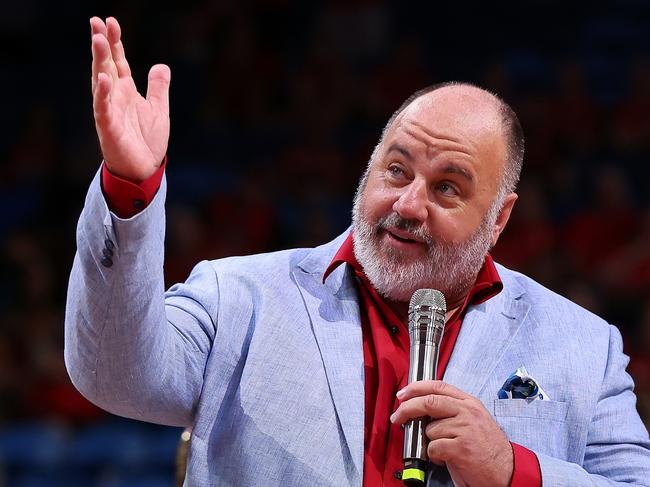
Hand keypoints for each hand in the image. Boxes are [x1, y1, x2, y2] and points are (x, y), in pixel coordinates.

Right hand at [90, 16, 169, 181]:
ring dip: (99, 61)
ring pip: (101, 81)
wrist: (144, 170)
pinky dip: (102, 93)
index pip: (118, 61)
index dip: (115, 42)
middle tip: (96, 21)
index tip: (110, 21)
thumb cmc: (147, 141)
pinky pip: (103, 108)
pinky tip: (103, 78)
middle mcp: (114, 97)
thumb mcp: (158, 109)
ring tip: (97, 40)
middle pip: (106, 65)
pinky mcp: (108, 128)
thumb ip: (158, 88)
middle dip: (102, 43)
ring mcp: (109, 111)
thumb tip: (161, 66)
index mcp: (126, 91)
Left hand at [391, 380, 512, 486]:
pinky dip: (434, 455)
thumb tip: (421, 411)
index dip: (416, 388)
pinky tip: (446, 458)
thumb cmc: (487, 449)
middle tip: (397, 416)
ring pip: (430, 430)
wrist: (507, 471)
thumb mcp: (473, 421)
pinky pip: (434, 448)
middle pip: (429, 401)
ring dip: (430, 442)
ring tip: (444, 449)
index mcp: (469, 403)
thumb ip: (451, 412)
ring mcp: (465, 428)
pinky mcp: (461, 447)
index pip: (438, 386)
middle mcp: (468, 412)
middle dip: (408, 408)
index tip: (403, 393)